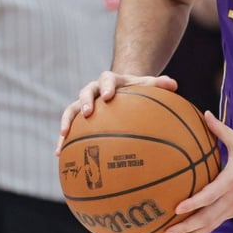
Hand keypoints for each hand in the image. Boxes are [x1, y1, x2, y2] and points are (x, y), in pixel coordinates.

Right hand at [57, 72, 178, 152]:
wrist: (120, 89)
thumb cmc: (137, 89)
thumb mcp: (147, 84)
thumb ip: (159, 84)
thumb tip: (173, 85)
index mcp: (110, 80)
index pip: (107, 79)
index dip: (107, 86)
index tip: (109, 96)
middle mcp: (94, 90)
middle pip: (85, 92)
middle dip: (85, 102)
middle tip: (87, 113)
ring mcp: (84, 103)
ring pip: (71, 110)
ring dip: (66, 122)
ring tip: (63, 136)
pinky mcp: (78, 117)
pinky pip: (68, 127)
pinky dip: (63, 139)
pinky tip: (59, 154)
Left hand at [164, 112, 232, 232]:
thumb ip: (221, 130)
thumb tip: (205, 113)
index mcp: (232, 181)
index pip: (210, 196)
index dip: (194, 203)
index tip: (177, 209)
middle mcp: (232, 199)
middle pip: (206, 219)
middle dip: (185, 229)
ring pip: (209, 227)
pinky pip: (214, 225)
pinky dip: (198, 232)